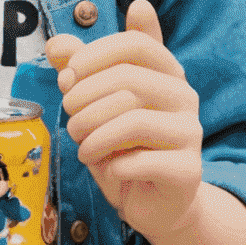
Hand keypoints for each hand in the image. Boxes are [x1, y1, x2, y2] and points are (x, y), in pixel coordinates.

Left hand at [45, 0, 202, 240]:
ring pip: (133, 121)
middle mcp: (184, 96)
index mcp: (166, 71)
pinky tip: (107, 169)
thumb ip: (78, 69)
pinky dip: (111, 166)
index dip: (94, 54)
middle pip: (129, 79)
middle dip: (85, 99)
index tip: (68, 75)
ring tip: (82, 147)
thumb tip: (56, 44)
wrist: (151, 200)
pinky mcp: (187, 170)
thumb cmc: (122, 145)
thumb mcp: (96, 103)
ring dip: (93, 134)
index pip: (135, 44)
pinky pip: (139, 161)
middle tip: (70, 120)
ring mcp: (190, 132)